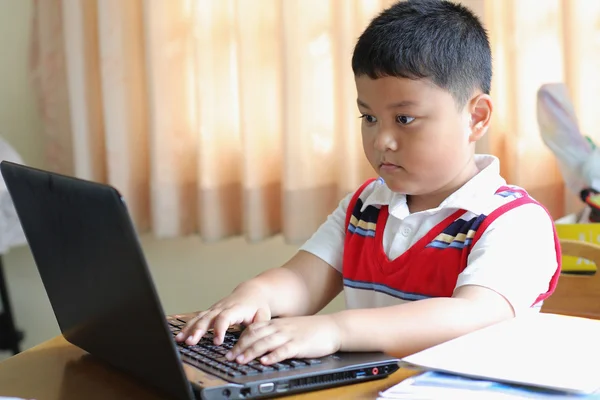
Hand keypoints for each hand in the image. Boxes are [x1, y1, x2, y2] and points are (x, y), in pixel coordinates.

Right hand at [175, 284, 270, 345]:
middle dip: (198, 330)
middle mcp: (223, 308)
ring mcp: (215, 309)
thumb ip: (258, 327)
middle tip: (191, 342)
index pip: (225, 318)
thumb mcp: (263, 316)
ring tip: (180, 340)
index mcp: (236, 309)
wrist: (252, 293)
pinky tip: (179, 336)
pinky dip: (187, 327)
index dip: (220, 329)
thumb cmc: (258, 307)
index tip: (217, 342)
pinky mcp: (210, 312)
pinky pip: (197, 319)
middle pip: (208, 318)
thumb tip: (252, 339)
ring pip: (200, 318)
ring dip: (189, 329)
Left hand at [225, 315, 341, 364]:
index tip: (229, 349)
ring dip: (251, 352)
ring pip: (266, 343)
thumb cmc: (310, 330)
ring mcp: (290, 336)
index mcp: (277, 324)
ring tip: (241, 360)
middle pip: (256, 336)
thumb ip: (275, 333)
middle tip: (229, 357)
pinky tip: (265, 361)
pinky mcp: (299, 345)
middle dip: (240, 347)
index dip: (240, 339)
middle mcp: (281, 328)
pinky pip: (284, 350)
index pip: (253, 329)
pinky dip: (273, 356)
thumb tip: (259, 343)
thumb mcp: (289, 328)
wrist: (332, 327)